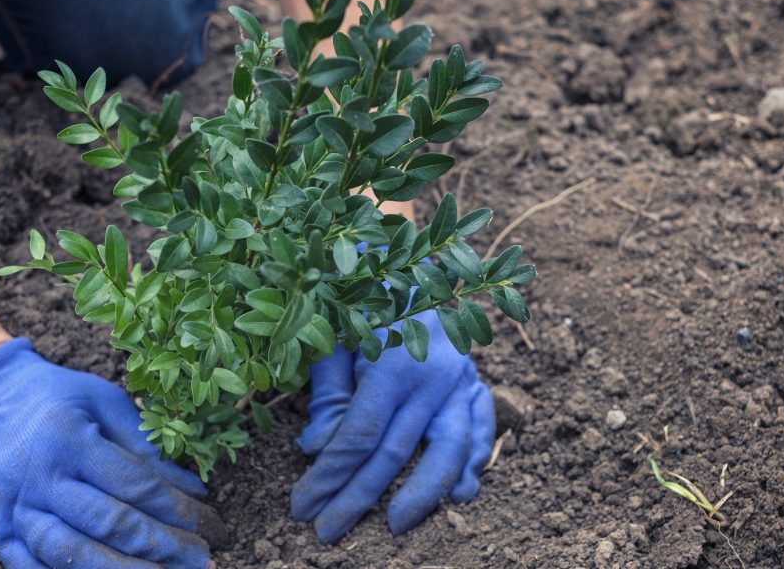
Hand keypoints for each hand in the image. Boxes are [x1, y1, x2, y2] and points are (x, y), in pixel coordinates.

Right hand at [0, 338, 226, 567]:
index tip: (211, 525)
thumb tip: (191, 489)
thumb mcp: (103, 401)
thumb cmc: (54, 396)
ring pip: (72, 554)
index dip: (179, 510)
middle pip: (109, 524)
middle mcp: (40, 478)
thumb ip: (145, 446)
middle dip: (163, 547)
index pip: (135, 486)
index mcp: (69, 439)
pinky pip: (31, 567)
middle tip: (203, 559)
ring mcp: (15, 508)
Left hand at [290, 308, 494, 542]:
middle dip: (358, 498)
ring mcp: (460, 378)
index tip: (302, 507)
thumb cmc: (360, 290)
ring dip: (423, 493)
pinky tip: (461, 494)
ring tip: (398, 525)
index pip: (357, 437)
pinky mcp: (474, 379)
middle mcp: (432, 375)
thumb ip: (327, 391)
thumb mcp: (332, 332)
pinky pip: (481, 426)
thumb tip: (317, 448)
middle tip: (329, 532)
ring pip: (449, 449)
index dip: (328, 477)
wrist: (408, 252)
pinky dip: (474, 461)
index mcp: (391, 360)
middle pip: (394, 453)